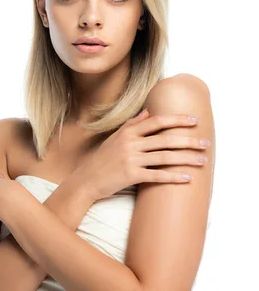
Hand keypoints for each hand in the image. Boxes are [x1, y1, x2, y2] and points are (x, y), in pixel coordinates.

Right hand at [78, 109, 209, 200]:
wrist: (87, 179)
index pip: (157, 122)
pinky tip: (187, 178)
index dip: (177, 120)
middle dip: (188, 140)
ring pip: (165, 157)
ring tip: (202, 161)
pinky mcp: (131, 175)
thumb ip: (132, 125)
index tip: (194, 120)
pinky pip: (157, 175)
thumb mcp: (115, 138)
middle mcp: (130, 143)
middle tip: (205, 143)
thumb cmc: (103, 159)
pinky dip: (173, 177)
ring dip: (186, 159)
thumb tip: (148, 112)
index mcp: (128, 132)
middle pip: (165, 139)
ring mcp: (131, 159)